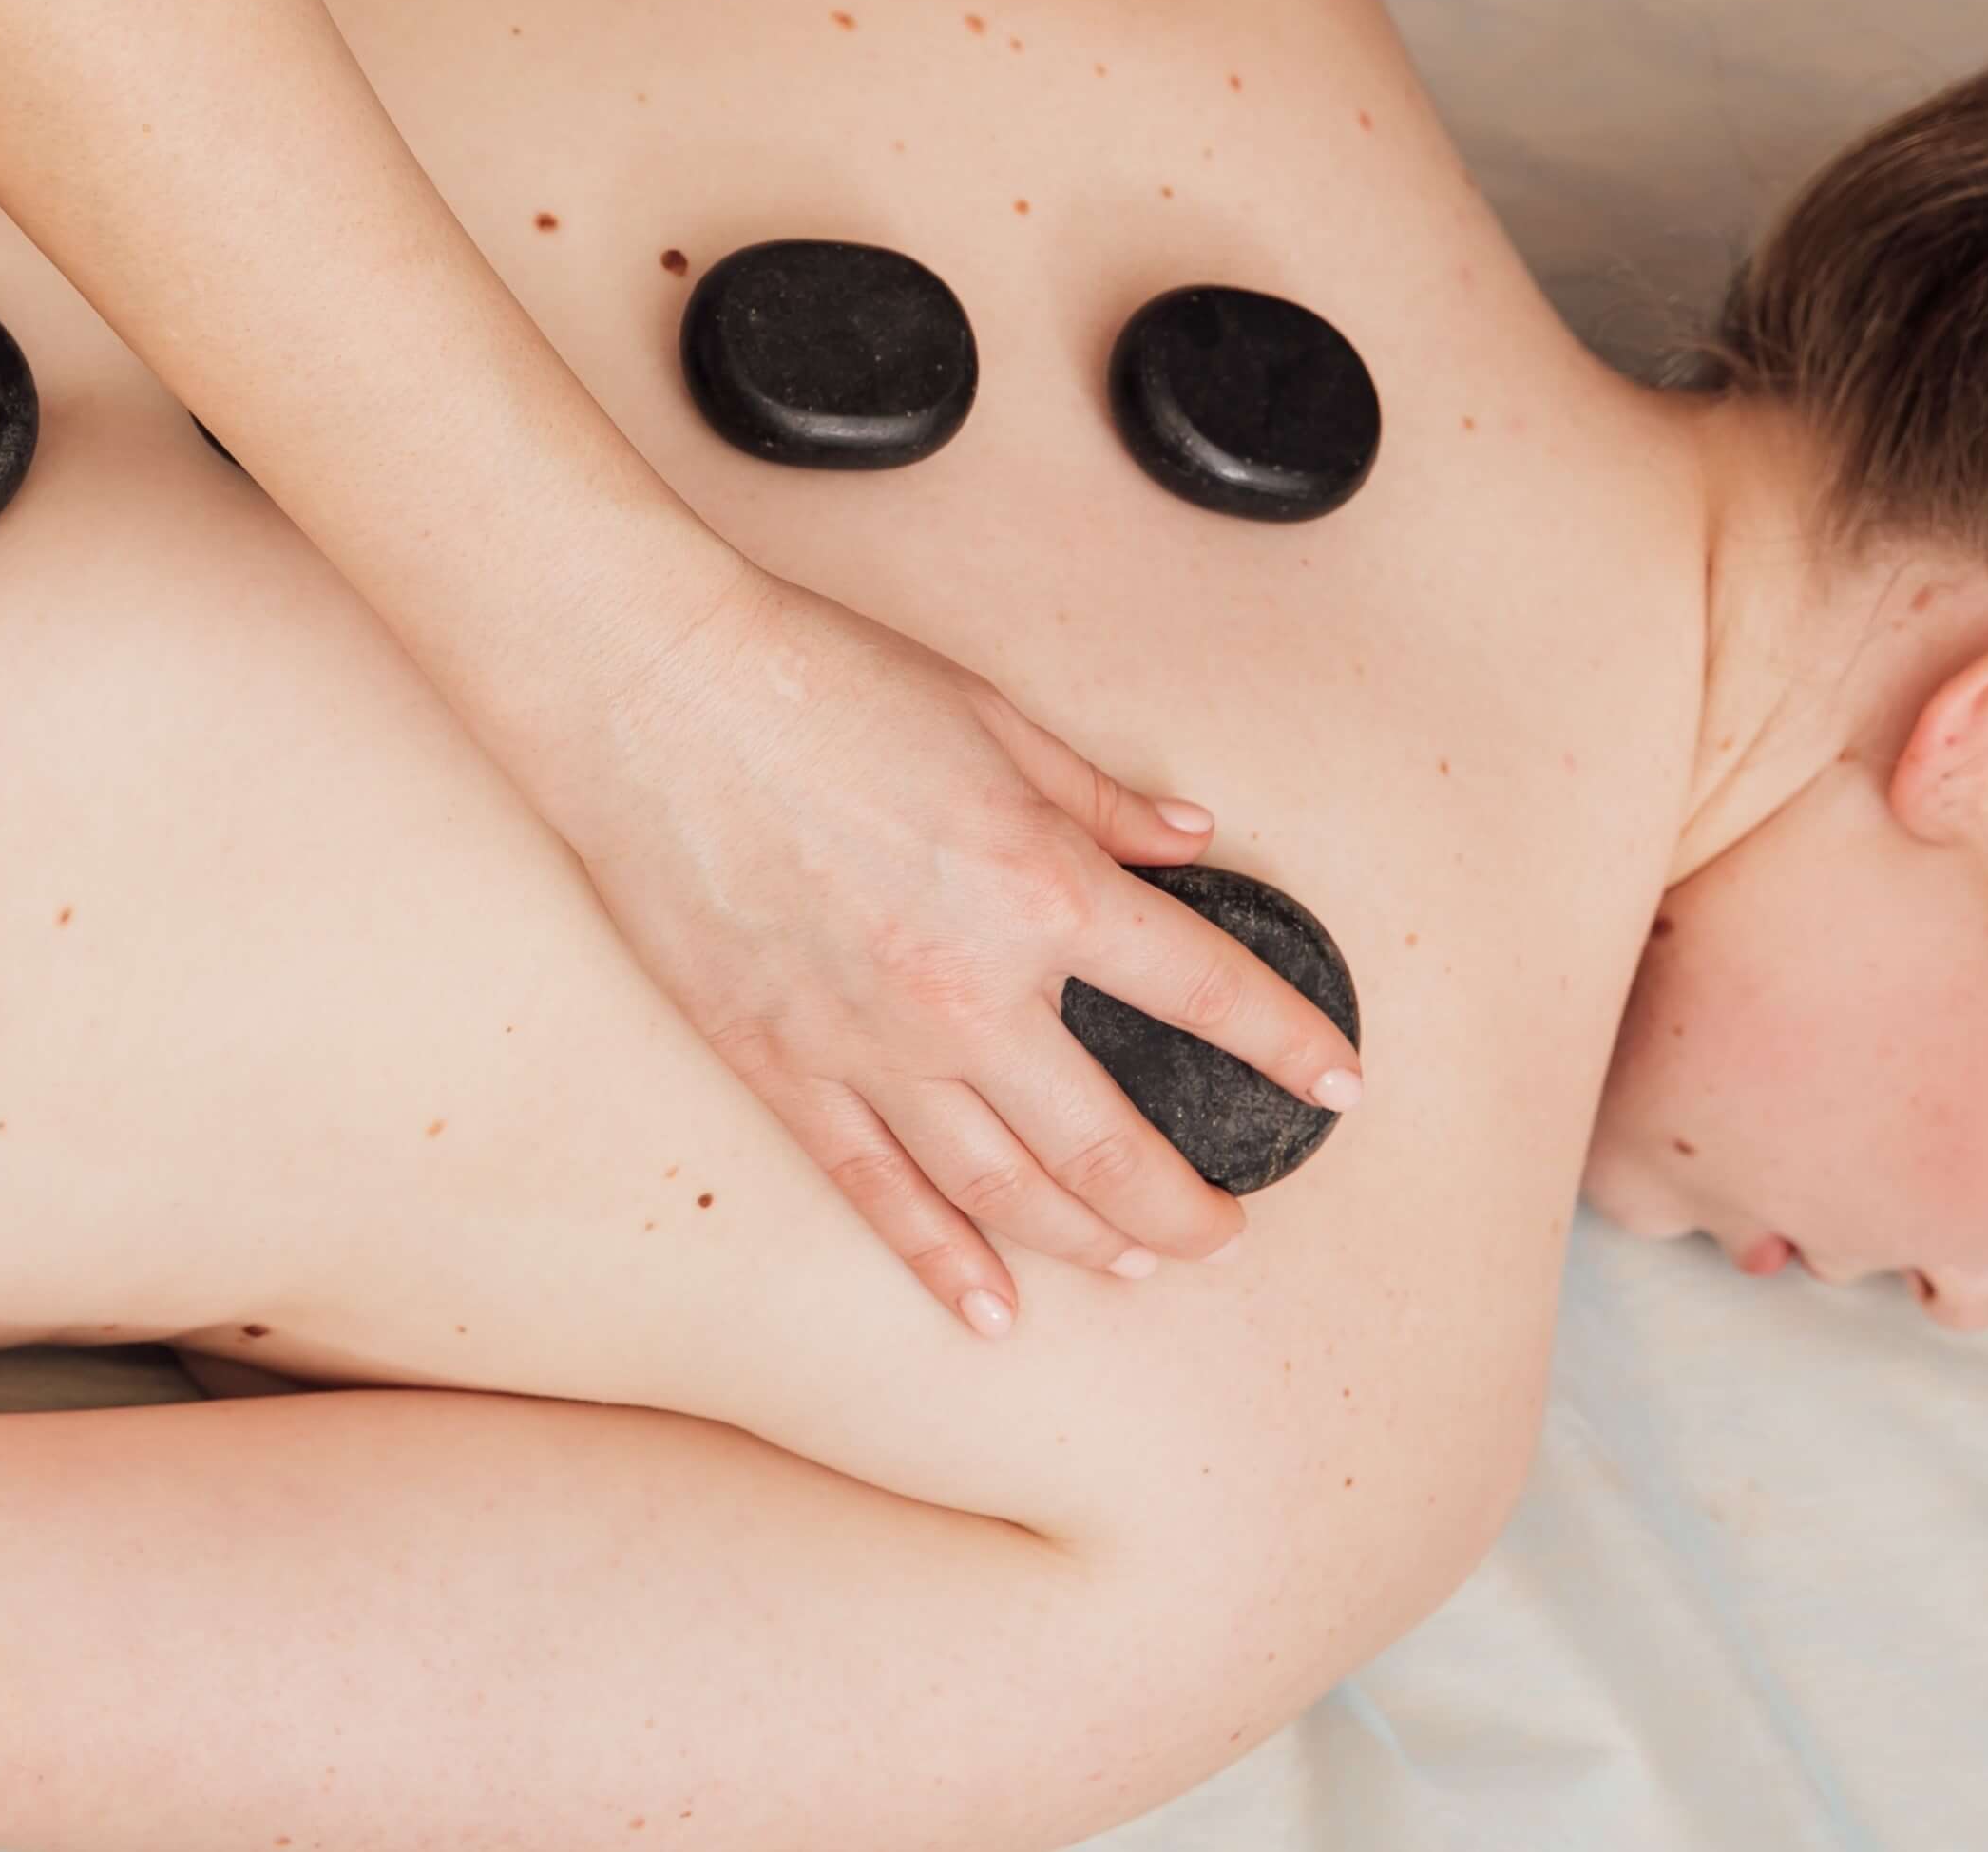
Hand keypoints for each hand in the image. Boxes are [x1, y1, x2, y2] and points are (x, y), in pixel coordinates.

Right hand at [550, 565, 1367, 1334]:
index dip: (1288, 1045)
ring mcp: (869, 1044)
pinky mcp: (781, 1066)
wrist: (650, 689)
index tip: (1336, 1085)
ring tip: (1141, 1268)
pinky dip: (940, 1261)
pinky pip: (878, 1191)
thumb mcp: (993, 718)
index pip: (1206, 991)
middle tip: (1227, 1226)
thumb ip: (1100, 798)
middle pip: (1113, 1146)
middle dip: (1189, 1205)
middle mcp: (969, 990)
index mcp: (1041, 886)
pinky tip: (988, 1307)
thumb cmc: (814, 679)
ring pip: (1005, 1192)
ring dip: (1087, 1245)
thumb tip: (1187, 844)